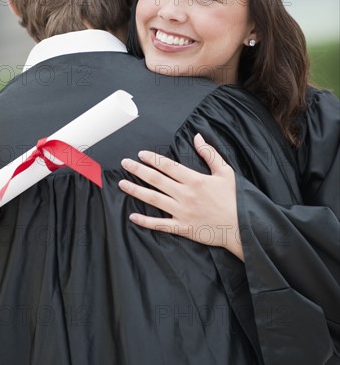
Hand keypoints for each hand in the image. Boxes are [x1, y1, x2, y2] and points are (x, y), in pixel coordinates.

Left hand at [119, 133, 242, 260]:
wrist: (242, 227)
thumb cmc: (234, 199)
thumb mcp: (225, 172)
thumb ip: (210, 153)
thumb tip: (197, 136)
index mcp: (195, 180)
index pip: (168, 166)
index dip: (152, 159)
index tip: (140, 154)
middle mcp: (185, 195)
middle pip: (156, 180)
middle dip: (138, 170)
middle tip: (124, 163)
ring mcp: (182, 212)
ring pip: (154, 200)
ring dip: (136, 191)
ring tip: (122, 184)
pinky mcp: (183, 228)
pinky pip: (160, 225)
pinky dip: (145, 221)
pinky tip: (132, 216)